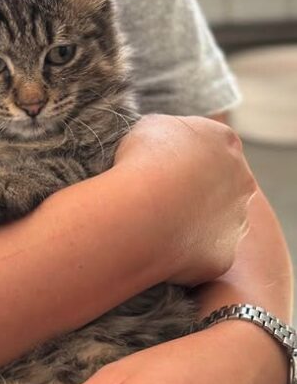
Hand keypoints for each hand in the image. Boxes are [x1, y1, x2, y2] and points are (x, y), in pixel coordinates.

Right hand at [114, 115, 255, 284]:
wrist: (143, 209)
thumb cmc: (142, 162)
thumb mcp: (150, 126)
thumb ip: (169, 132)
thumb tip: (164, 142)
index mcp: (225, 142)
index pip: (211, 146)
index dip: (183, 156)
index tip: (159, 166)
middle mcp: (241, 180)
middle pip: (221, 184)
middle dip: (196, 190)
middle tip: (160, 197)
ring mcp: (236, 221)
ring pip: (216, 222)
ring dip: (193, 223)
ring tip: (156, 224)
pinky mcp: (223, 256)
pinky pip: (203, 254)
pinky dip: (184, 252)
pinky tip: (159, 247)